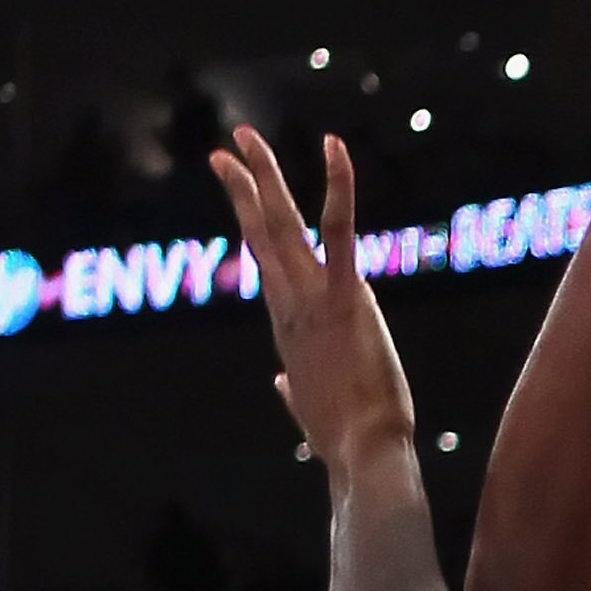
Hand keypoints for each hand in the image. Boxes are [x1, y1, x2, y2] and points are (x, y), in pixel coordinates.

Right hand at [210, 126, 412, 471]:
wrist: (364, 453)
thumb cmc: (344, 439)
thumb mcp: (310, 411)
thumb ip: (294, 391)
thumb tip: (283, 384)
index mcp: (288, 328)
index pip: (267, 267)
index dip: (252, 229)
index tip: (242, 199)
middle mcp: (290, 307)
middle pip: (261, 236)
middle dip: (243, 189)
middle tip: (226, 151)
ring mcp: (314, 299)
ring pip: (282, 224)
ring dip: (264, 176)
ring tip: (246, 137)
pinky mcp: (347, 296)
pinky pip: (339, 229)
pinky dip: (338, 185)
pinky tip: (334, 146)